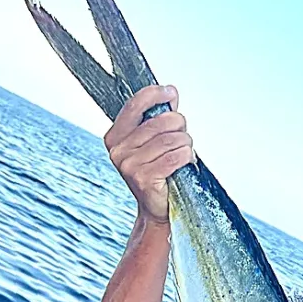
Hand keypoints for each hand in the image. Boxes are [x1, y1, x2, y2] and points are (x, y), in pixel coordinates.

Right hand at [103, 84, 194, 222]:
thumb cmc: (158, 172)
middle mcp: (119, 151)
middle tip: (183, 136)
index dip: (155, 94)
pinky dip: (187, 156)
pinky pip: (175, 156)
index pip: (135, 106)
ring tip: (186, 151)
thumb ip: (158, 117)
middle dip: (179, 126)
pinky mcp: (144, 179)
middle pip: (159, 122)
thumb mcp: (152, 142)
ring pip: (171, 139)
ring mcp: (130, 165)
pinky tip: (187, 161)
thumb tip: (170, 93)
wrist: (157, 208)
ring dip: (186, 143)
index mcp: (115, 137)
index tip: (170, 92)